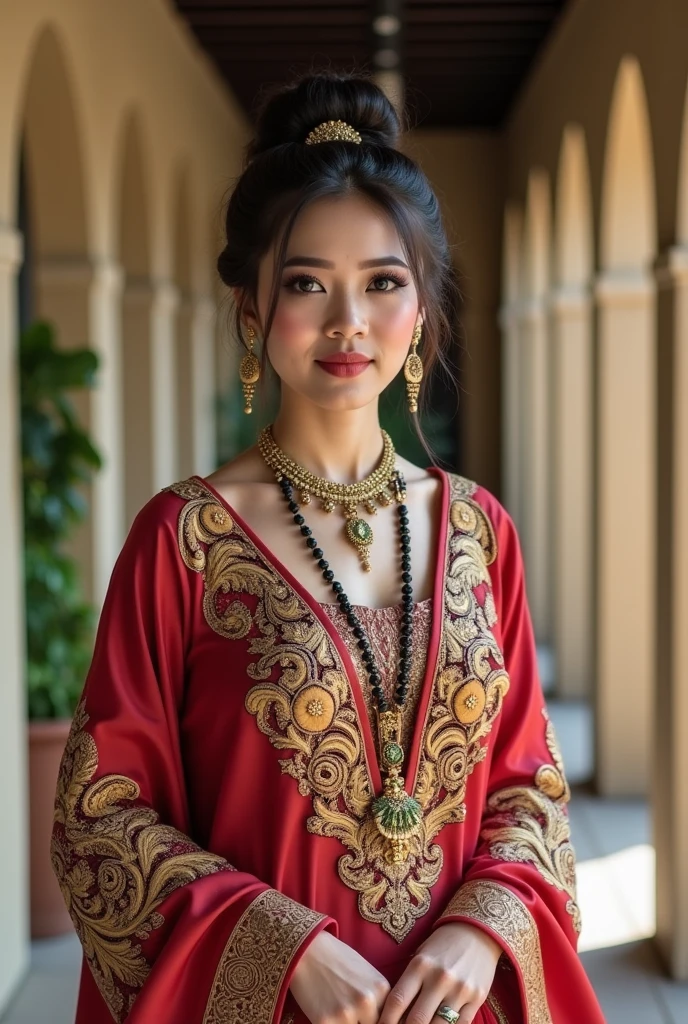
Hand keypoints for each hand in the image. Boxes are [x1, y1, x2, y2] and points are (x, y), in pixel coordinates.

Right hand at [289, 929, 390, 1023]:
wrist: (306, 949)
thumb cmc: (336, 960)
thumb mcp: (366, 974)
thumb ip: (377, 998)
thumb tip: (382, 1021)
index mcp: (381, 988)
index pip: (387, 1020)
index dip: (376, 1019)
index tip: (366, 1016)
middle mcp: (367, 1002)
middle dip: (361, 1022)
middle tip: (351, 1012)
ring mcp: (346, 1013)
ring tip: (338, 1010)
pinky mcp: (326, 1022)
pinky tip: (328, 1014)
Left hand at [378, 922, 501, 1023]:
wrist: (476, 932)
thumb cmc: (441, 947)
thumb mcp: (420, 957)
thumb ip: (409, 984)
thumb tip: (394, 1016)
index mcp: (420, 965)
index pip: (397, 1001)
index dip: (386, 1021)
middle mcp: (440, 978)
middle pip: (417, 1020)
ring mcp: (460, 990)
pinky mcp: (476, 998)